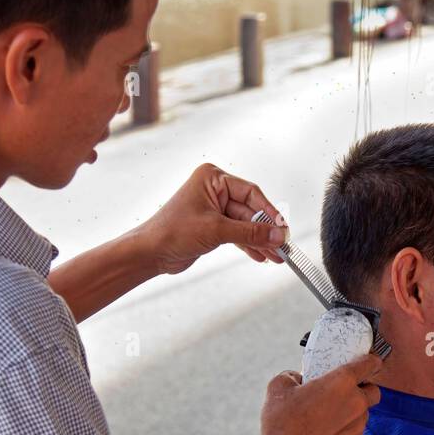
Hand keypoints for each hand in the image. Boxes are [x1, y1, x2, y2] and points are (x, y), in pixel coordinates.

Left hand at [137, 163, 289, 275]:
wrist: (150, 253)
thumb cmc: (172, 232)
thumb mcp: (217, 231)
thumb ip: (250, 233)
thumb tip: (277, 235)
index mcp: (213, 178)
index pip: (250, 193)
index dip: (269, 212)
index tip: (282, 228)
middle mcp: (214, 190)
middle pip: (250, 210)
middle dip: (265, 231)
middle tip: (282, 246)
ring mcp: (213, 209)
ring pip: (245, 225)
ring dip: (260, 241)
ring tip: (276, 256)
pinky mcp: (212, 227)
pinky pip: (237, 234)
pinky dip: (248, 245)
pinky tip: (261, 256)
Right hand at [258, 354, 384, 434]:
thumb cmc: (281, 422)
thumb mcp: (279, 386)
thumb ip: (293, 375)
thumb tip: (297, 379)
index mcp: (342, 382)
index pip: (370, 363)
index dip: (370, 360)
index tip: (367, 361)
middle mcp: (356, 403)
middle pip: (374, 391)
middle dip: (363, 389)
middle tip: (343, 391)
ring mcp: (357, 427)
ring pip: (363, 414)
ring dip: (352, 411)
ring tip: (327, 414)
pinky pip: (354, 432)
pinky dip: (344, 429)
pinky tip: (324, 433)